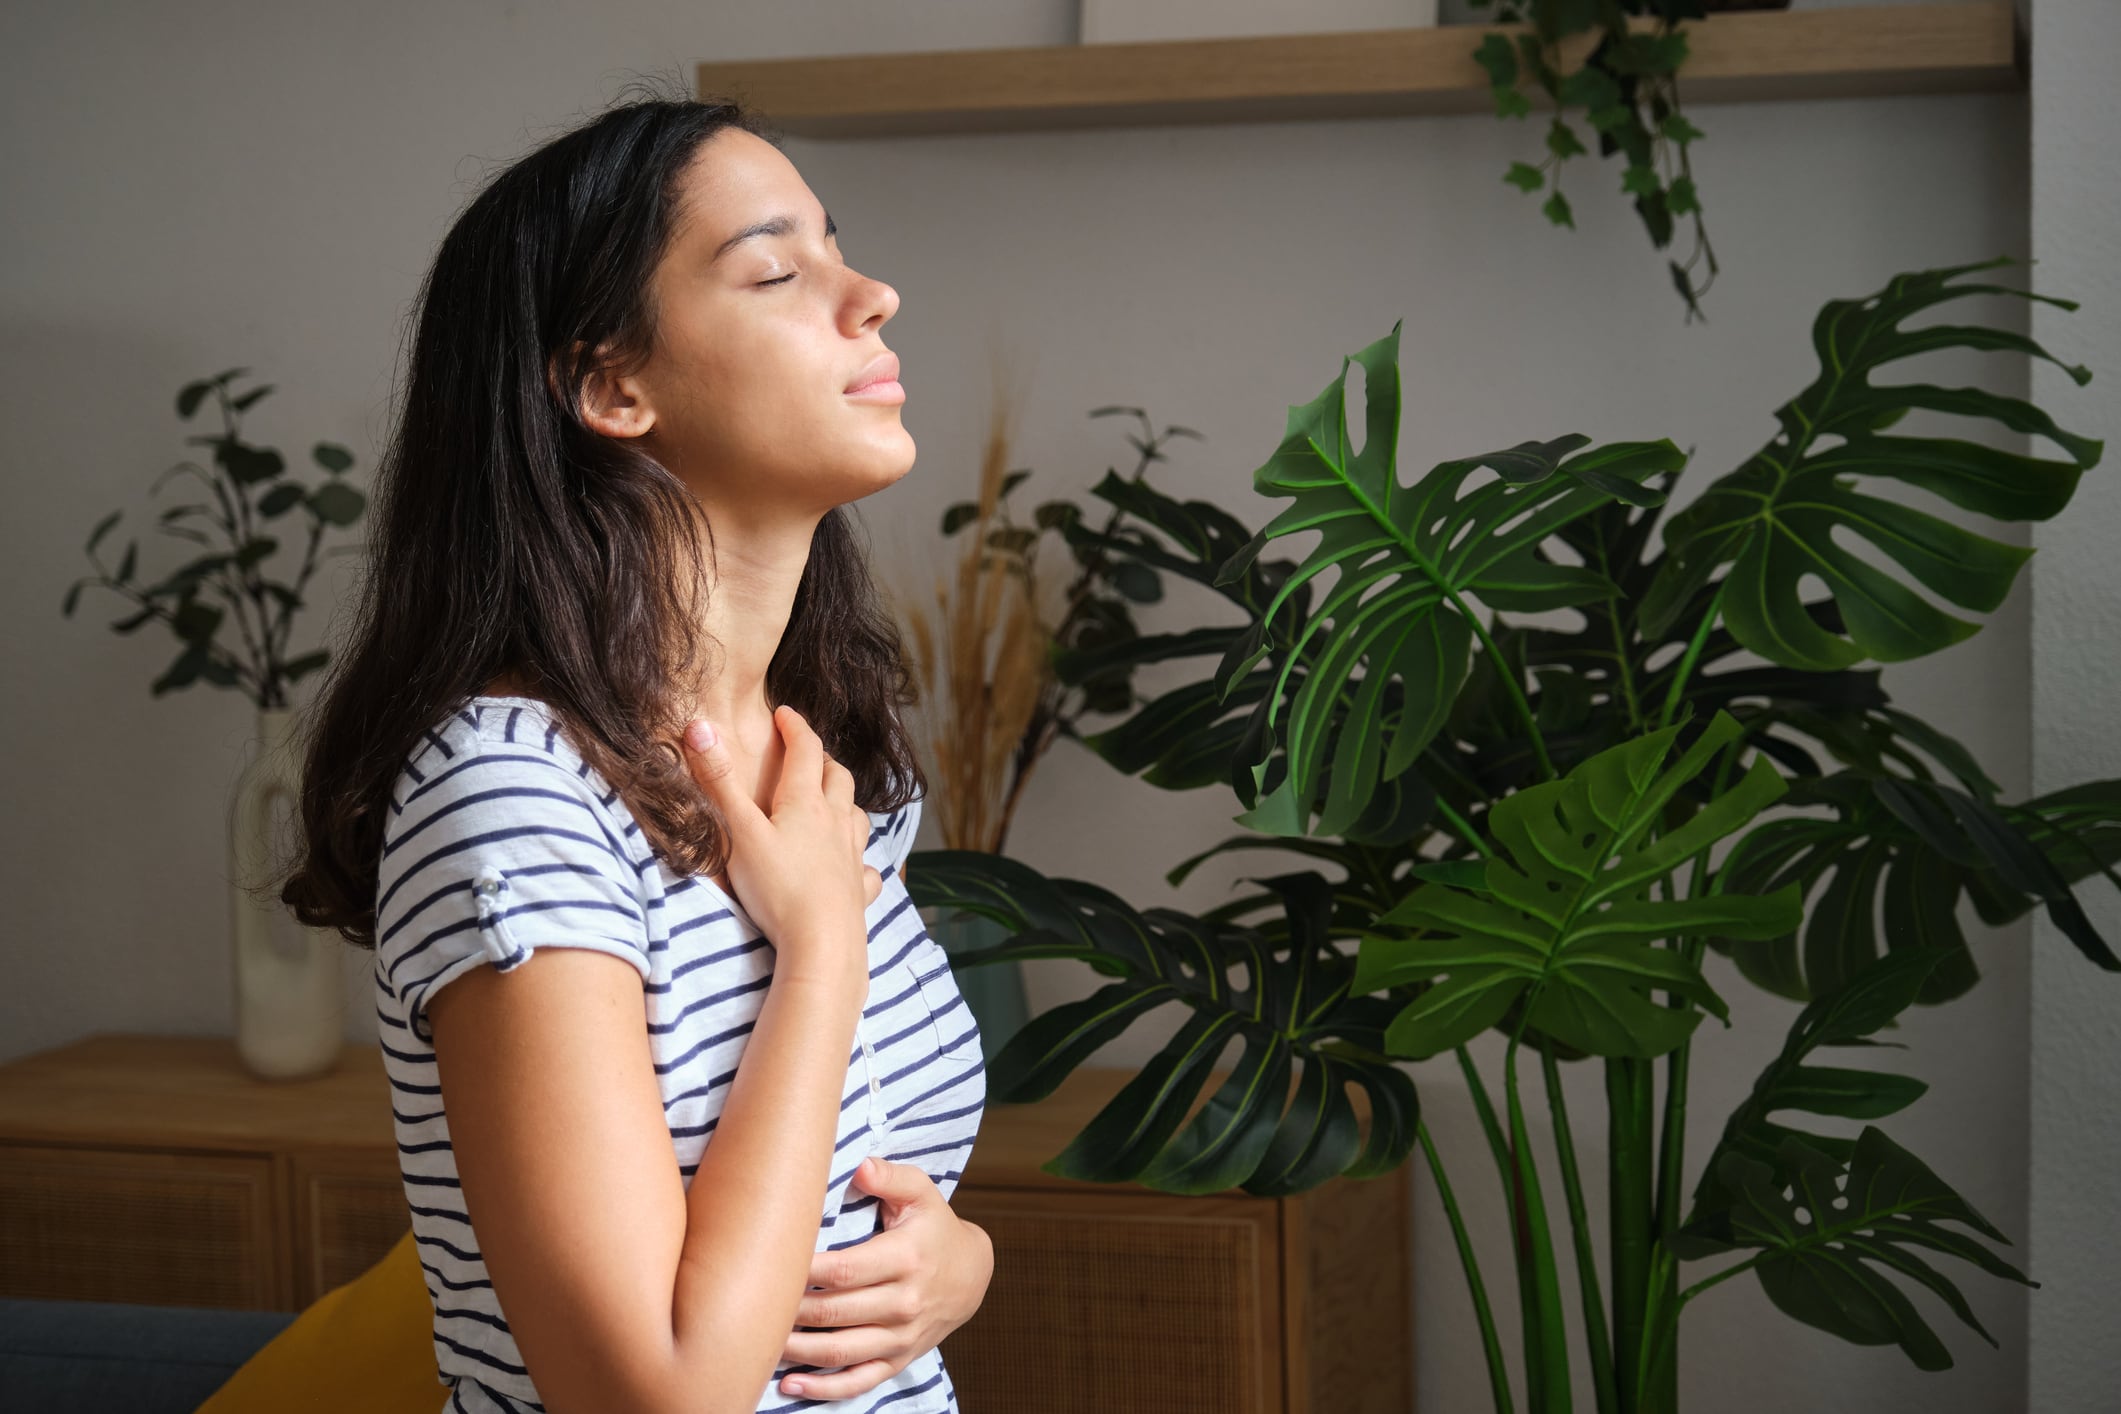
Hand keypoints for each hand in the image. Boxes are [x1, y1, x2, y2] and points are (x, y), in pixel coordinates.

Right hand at [681, 706, 880, 983]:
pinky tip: (856, 866)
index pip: (806, 750)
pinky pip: (867, 868)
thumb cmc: (778, 889)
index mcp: (806, 803)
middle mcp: (836, 823)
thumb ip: (719, 783)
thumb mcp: (739, 832)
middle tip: (808, 752)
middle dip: (823, 759)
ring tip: (834, 800)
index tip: (784, 713)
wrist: (823, 946)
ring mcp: (851, 857)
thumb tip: (700, 726)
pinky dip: (861, 859)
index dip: (795, 727)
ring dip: (846, 801)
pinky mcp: (858, 891)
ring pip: (858, 816)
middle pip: (838, 778)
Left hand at [775, 1156, 993, 1400]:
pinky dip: (823, 1389)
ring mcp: (901, 1337)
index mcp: (905, 1258)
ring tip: (761, 1342)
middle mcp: (904, 1303)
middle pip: (834, 1312)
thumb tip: (860, 1165)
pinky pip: (859, 1382)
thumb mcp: (922, 1192)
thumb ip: (890, 1176)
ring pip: (840, 1351)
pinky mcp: (898, 1359)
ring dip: (797, 1350)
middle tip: (753, 1301)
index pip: (843, 1270)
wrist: (971, 1275)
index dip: (803, 1271)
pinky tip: (790, 1385)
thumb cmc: (934, 1227)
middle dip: (789, 1310)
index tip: (769, 1263)